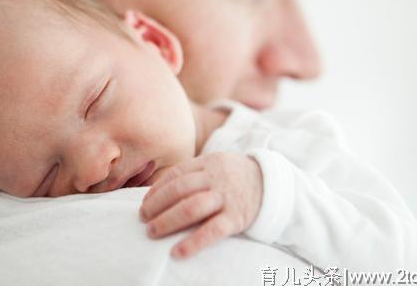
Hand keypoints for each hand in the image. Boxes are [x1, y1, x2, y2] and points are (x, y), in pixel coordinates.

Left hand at [139, 152, 262, 258]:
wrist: (272, 184)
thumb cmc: (235, 178)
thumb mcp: (216, 165)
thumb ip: (193, 174)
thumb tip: (157, 193)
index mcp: (209, 162)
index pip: (176, 174)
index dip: (156, 189)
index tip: (145, 203)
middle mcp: (216, 177)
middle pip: (179, 190)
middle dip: (156, 205)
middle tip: (143, 218)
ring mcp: (226, 197)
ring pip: (191, 207)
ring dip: (167, 221)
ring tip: (152, 232)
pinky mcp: (237, 217)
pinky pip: (212, 230)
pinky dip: (193, 243)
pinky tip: (177, 253)